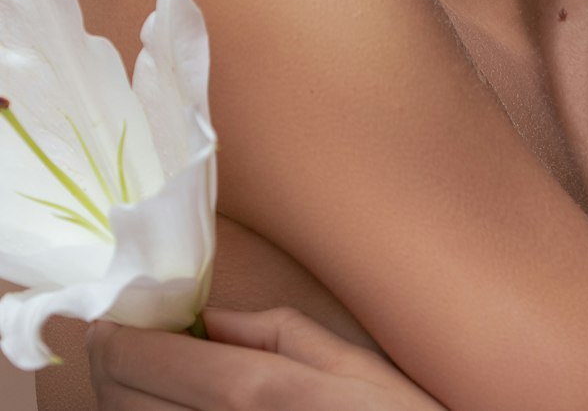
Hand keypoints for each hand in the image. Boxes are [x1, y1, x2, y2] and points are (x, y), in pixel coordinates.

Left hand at [88, 307, 447, 410]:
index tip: (103, 319)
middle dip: (105, 365)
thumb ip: (278, 332)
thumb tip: (212, 317)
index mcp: (260, 394)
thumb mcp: (352, 364)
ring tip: (123, 375)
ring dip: (116, 402)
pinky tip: (155, 408)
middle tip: (103, 341)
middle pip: (128, 402)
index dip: (116, 338)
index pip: (156, 360)